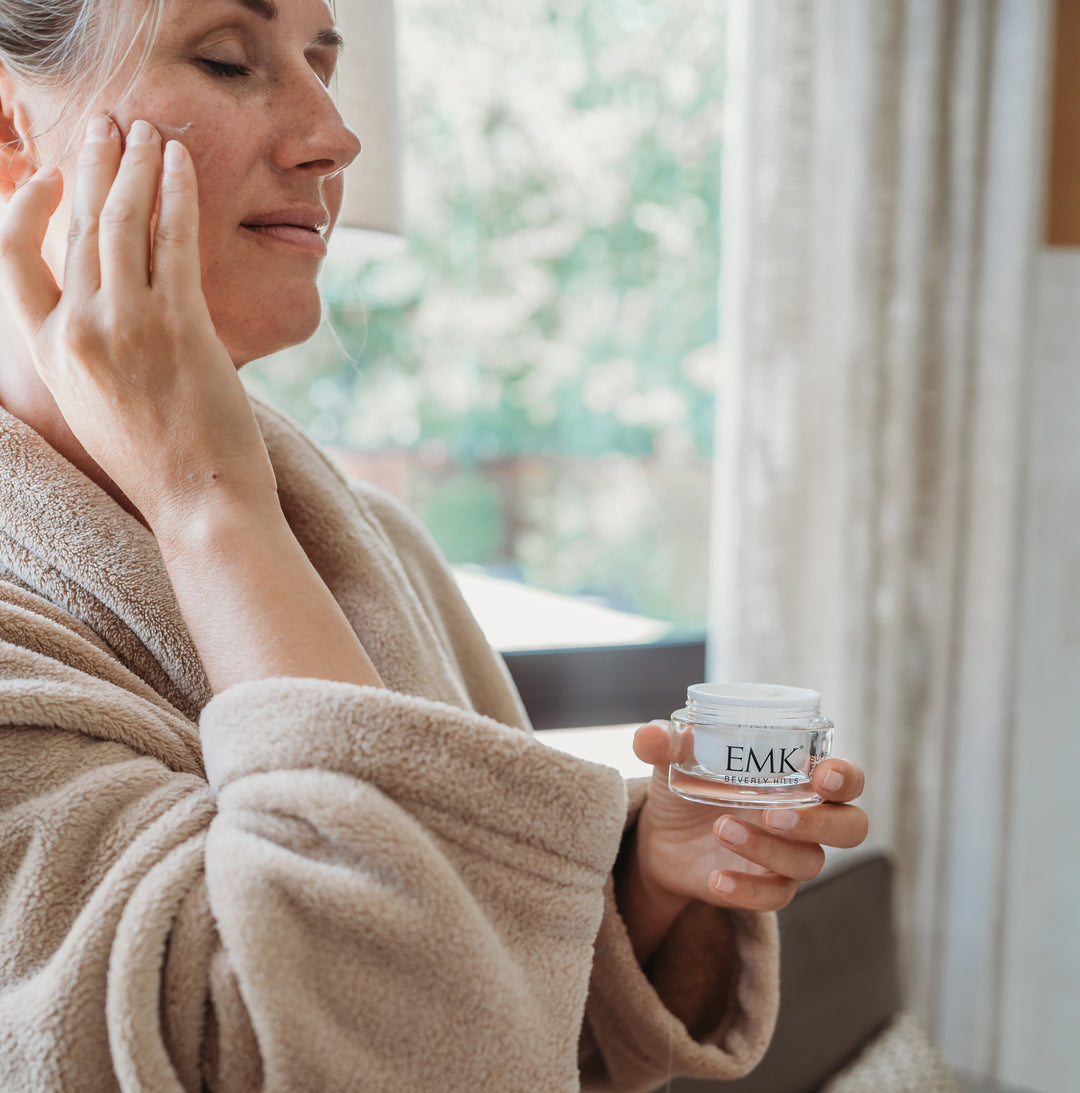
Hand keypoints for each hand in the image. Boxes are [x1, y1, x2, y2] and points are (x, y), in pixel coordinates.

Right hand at [0, 117, 275, 533]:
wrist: (201, 505)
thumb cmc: (157, 462)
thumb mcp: (96, 405)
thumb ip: (87, 350)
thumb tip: (104, 302)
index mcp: (49, 353)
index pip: (13, 257)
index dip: (27, 205)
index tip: (53, 175)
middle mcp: (79, 332)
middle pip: (76, 226)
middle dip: (93, 165)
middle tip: (109, 124)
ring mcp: (128, 327)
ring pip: (123, 222)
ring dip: (135, 165)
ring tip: (147, 129)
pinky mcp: (182, 327)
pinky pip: (175, 240)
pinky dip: (177, 193)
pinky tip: (181, 161)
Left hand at [616, 721, 867, 961]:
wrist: (659, 836)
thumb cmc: (685, 783)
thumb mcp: (673, 758)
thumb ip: (665, 743)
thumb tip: (649, 736)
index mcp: (796, 776)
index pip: (846, 778)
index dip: (845, 777)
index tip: (823, 775)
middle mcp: (805, 816)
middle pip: (851, 827)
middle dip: (821, 823)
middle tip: (773, 814)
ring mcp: (789, 855)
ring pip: (809, 863)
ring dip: (767, 848)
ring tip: (721, 828)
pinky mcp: (767, 887)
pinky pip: (775, 897)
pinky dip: (747, 889)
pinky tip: (716, 878)